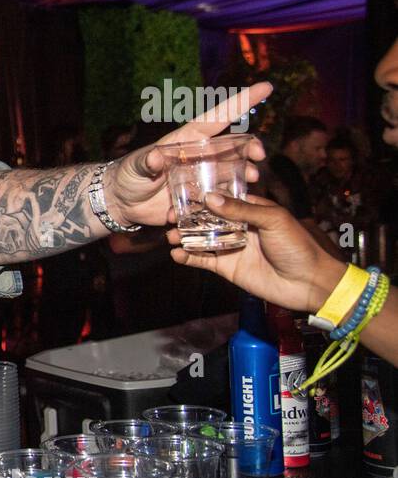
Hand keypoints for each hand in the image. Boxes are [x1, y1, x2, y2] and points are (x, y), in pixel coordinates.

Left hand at [105, 82, 272, 226]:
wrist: (122, 203)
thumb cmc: (127, 176)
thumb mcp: (134, 167)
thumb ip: (145, 162)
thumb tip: (154, 157)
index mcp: (187, 140)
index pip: (218, 118)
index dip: (242, 101)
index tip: (266, 87)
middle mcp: (199, 156)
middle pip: (233, 147)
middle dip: (250, 147)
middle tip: (258, 156)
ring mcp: (202, 177)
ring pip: (232, 172)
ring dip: (245, 175)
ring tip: (251, 181)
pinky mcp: (200, 198)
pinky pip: (219, 199)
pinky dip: (225, 203)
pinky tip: (227, 209)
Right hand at [166, 193, 345, 311]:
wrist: (308, 283)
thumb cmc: (298, 246)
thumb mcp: (273, 220)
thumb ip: (241, 209)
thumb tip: (210, 198)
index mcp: (251, 209)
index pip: (222, 198)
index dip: (201, 196)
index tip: (180, 194)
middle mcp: (238, 226)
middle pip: (206, 218)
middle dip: (187, 217)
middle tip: (168, 217)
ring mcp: (231, 247)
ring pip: (201, 239)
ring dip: (183, 237)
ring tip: (169, 235)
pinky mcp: (227, 267)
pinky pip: (203, 260)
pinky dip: (188, 257)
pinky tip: (176, 254)